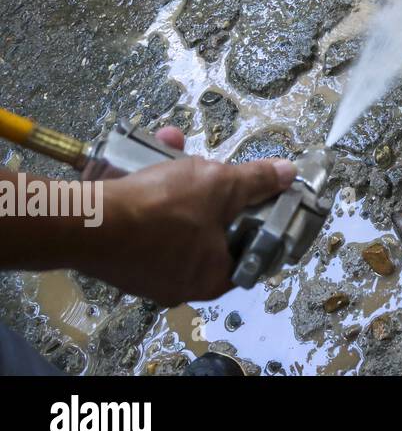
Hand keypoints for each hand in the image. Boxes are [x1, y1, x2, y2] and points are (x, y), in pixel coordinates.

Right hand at [78, 127, 296, 305]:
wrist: (86, 221)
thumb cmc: (161, 211)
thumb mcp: (222, 186)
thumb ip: (258, 181)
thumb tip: (287, 175)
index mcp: (212, 278)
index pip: (248, 252)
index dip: (257, 221)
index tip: (257, 197)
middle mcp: (179, 282)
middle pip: (209, 230)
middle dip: (210, 189)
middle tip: (210, 168)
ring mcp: (146, 270)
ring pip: (173, 216)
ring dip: (175, 178)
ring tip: (173, 148)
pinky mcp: (118, 254)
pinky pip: (142, 217)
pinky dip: (146, 186)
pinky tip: (147, 155)